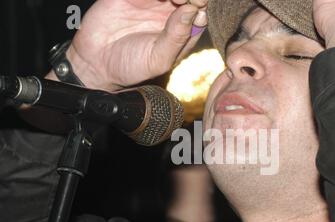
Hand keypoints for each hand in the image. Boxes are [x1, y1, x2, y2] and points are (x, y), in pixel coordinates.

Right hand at [63, 0, 207, 90]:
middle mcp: (169, 12)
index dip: (202, 3)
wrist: (96, 63)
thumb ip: (177, 36)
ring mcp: (150, 0)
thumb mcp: (158, 59)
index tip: (197, 5)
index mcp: (182, 29)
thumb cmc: (131, 66)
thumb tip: (194, 11)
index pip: (201, 9)